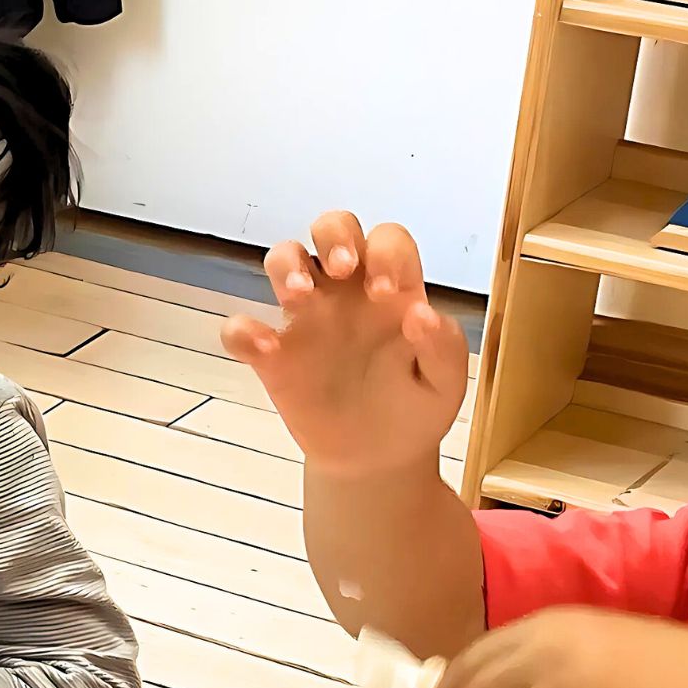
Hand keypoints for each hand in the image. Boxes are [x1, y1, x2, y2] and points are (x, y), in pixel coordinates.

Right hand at [220, 212, 468, 476]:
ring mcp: (306, 319)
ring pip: (283, 258)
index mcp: (392, 289)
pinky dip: (243, 331)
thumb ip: (443, 347)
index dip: (386, 252)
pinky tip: (266, 351)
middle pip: (331, 227)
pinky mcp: (273, 356)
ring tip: (298, 295)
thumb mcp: (445, 384)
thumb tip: (420, 312)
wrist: (378, 460)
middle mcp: (346, 291)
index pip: (388, 240)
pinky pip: (241, 329)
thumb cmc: (416, 410)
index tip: (385, 291)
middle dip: (333, 235)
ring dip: (286, 265)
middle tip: (341, 269)